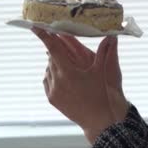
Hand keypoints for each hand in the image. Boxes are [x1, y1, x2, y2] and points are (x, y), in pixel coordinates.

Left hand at [31, 28, 128, 142]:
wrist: (97, 120)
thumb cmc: (100, 94)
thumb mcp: (101, 71)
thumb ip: (104, 51)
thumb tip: (111, 36)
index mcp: (68, 71)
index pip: (52, 48)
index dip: (44, 36)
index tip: (35, 27)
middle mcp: (57, 80)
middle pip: (51, 57)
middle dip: (57, 50)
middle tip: (63, 44)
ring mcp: (52, 90)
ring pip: (48, 69)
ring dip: (56, 63)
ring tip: (69, 65)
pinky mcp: (51, 98)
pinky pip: (47, 80)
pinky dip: (53, 75)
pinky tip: (64, 76)